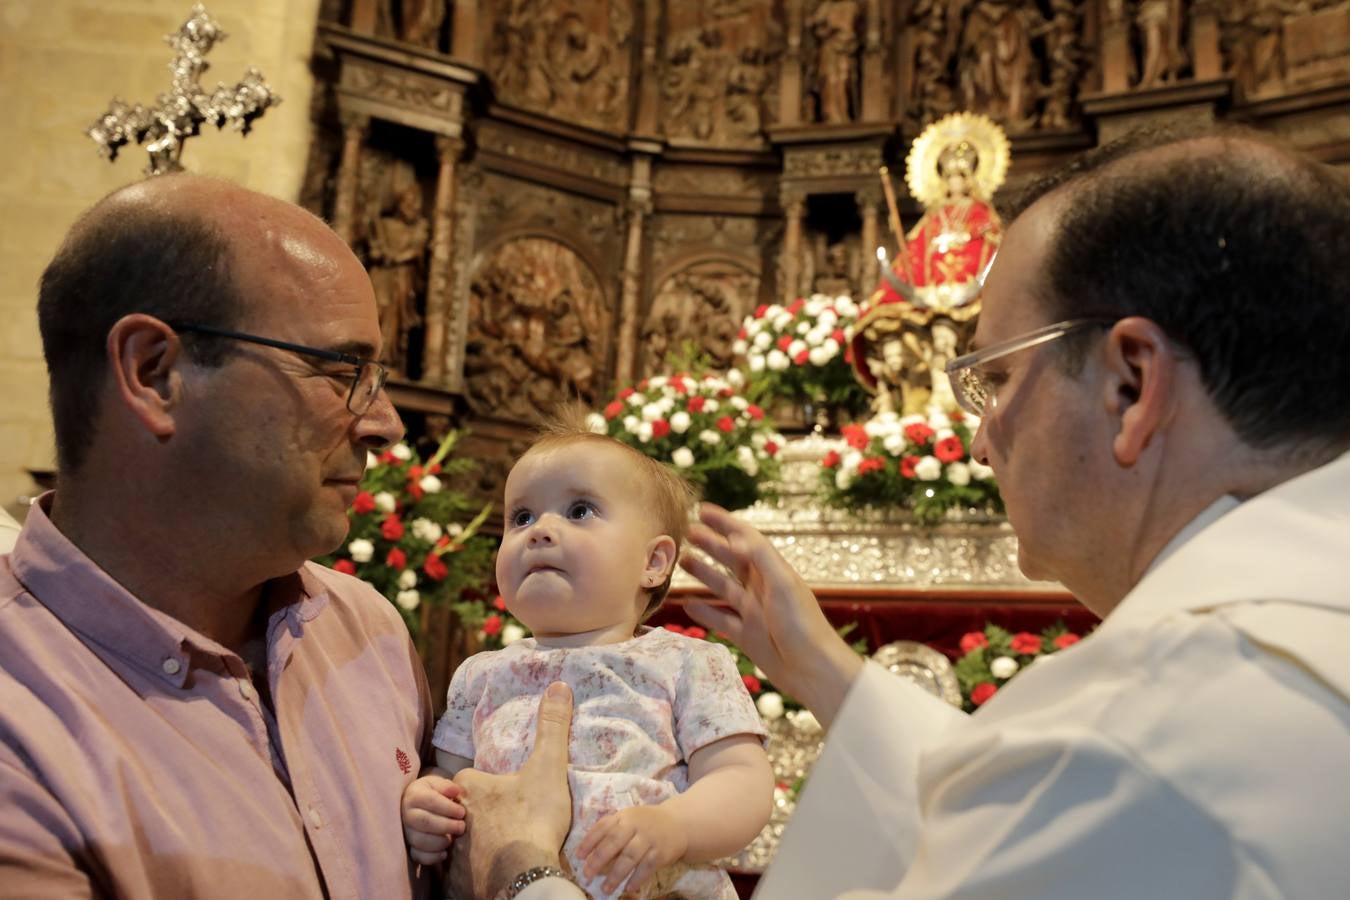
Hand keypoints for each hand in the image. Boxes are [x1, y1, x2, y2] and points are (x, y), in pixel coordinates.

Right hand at [400, 774, 465, 865]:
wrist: (414, 808)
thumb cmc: (430, 794)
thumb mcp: (436, 785)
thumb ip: (446, 786)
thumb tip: (456, 791)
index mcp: (414, 795)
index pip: (430, 801)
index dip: (448, 808)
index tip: (461, 812)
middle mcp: (406, 814)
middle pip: (425, 822)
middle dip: (447, 826)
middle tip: (461, 827)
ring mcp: (405, 833)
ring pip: (421, 841)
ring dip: (441, 842)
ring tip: (453, 838)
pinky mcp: (408, 849)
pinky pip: (418, 856)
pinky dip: (433, 857)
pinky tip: (444, 852)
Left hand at [449, 682, 575, 898]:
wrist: (526, 873)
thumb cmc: (534, 817)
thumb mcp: (548, 767)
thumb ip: (552, 727)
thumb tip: (559, 684)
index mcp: (469, 787)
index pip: (472, 782)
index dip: (492, 789)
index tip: (511, 798)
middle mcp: (452, 816)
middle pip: (464, 810)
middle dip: (481, 817)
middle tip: (509, 825)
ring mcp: (452, 851)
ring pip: (461, 842)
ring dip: (477, 845)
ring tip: (503, 850)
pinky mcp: (455, 880)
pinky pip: (460, 874)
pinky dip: (473, 873)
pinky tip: (494, 872)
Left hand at [576, 804, 686, 895]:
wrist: (678, 823)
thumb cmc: (646, 823)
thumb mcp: (628, 818)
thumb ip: (611, 830)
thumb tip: (586, 850)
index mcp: (624, 816)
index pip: (603, 827)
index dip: (589, 841)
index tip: (578, 856)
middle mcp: (635, 825)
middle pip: (614, 842)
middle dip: (598, 860)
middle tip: (587, 875)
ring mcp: (649, 839)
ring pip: (630, 857)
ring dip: (616, 874)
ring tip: (605, 889)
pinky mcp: (661, 852)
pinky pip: (646, 867)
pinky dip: (636, 879)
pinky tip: (628, 888)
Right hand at [679, 503, 862, 727]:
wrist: (812, 670)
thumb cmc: (802, 625)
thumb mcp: (784, 585)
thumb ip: (761, 559)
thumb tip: (735, 539)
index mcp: (773, 571)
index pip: (745, 539)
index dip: (725, 523)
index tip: (702, 509)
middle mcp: (761, 587)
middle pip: (731, 559)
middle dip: (710, 544)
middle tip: (686, 532)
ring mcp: (752, 611)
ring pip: (723, 587)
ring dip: (704, 573)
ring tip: (682, 560)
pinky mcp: (746, 635)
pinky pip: (720, 619)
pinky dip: (704, 611)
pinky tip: (687, 604)